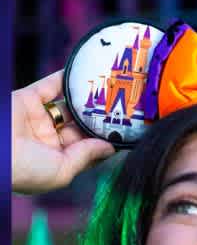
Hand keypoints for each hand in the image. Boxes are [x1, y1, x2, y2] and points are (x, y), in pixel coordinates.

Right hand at [11, 69, 114, 193]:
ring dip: (87, 98)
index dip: (103, 141)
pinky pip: (50, 86)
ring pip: (68, 105)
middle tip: (125, 108)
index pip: (85, 149)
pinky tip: (87, 73)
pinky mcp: (25, 99)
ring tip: (112, 90)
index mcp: (53, 161)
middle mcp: (45, 140)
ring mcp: (36, 119)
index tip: (126, 132)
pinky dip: (66, 78)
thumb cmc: (22, 169)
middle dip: (99, 118)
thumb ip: (85, 157)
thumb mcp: (61, 171)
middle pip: (79, 126)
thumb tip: (109, 148)